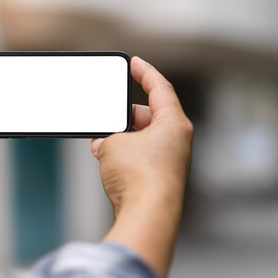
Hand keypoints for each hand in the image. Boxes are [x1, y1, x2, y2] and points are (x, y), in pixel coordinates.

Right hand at [91, 56, 192, 277]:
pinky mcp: (158, 179)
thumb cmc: (138, 176)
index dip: (145, 73)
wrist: (148, 215)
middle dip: (123, 116)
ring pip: (141, 139)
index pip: (160, 88)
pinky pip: (138, 158)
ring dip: (120, 140)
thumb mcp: (114, 145)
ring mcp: (168, 161)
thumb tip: (104, 145)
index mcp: (173, 124)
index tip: (135, 62)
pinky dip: (123, 156)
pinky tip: (107, 164)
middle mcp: (176, 141)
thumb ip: (107, 137)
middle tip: (106, 116)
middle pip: (148, 116)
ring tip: (102, 146)